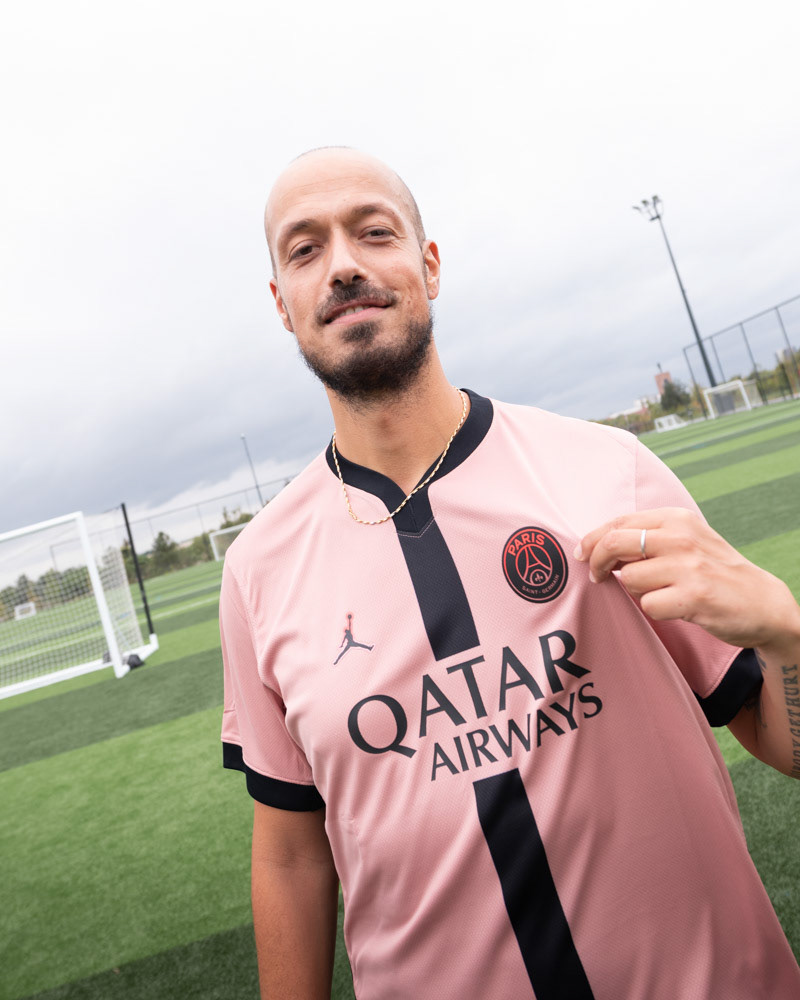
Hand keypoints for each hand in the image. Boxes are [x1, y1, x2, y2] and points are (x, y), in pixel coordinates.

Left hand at [574, 507, 798, 651]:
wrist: (763, 602)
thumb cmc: (715, 571)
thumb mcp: (688, 540)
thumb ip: (649, 538)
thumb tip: (600, 544)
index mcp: (677, 518)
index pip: (619, 522)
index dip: (592, 539)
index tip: (583, 554)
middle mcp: (681, 537)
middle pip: (614, 544)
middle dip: (596, 562)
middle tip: (597, 577)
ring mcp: (688, 566)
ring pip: (628, 578)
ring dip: (635, 591)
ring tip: (660, 593)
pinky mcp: (693, 596)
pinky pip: (648, 605)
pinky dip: (655, 610)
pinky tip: (675, 608)